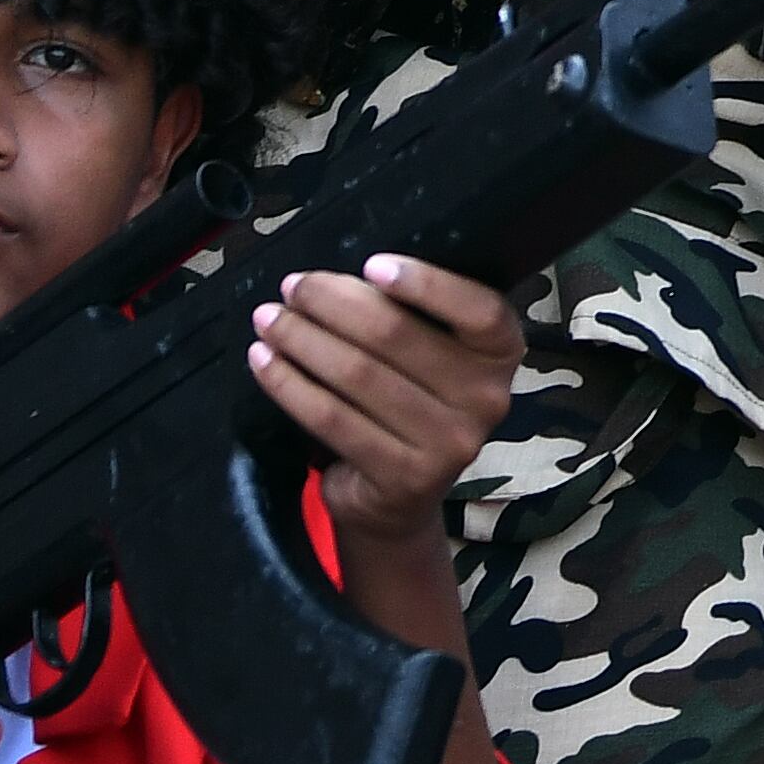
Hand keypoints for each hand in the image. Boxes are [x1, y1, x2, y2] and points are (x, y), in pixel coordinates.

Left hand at [248, 253, 525, 545]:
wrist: (400, 499)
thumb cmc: (410, 401)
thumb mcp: (431, 354)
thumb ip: (408, 316)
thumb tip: (333, 281)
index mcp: (500, 355)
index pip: (479, 311)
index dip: (427, 284)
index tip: (371, 264)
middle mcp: (487, 399)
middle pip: (399, 336)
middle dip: (333, 303)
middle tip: (292, 287)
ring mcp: (449, 444)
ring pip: (358, 375)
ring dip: (303, 339)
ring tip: (269, 319)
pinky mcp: (403, 477)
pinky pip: (333, 418)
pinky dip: (289, 385)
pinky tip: (263, 361)